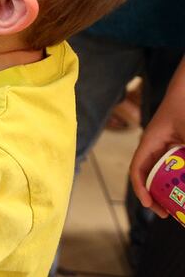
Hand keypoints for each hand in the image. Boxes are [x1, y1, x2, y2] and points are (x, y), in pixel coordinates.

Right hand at [129, 57, 184, 217]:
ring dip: (169, 188)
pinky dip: (178, 176)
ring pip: (165, 171)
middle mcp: (157, 145)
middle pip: (150, 174)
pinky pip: (175, 164)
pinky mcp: (179, 144)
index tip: (150, 205)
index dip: (140, 188)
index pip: (137, 169)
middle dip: (157, 196)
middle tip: (169, 214)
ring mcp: (169, 145)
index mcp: (150, 141)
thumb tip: (184, 177)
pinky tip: (183, 183)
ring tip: (178, 204)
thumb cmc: (184, 103)